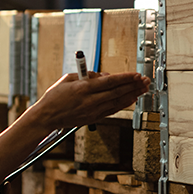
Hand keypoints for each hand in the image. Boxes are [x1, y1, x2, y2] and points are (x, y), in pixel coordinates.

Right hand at [29, 71, 148, 130]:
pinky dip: (123, 105)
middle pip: (117, 92)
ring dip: (132, 95)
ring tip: (143, 89)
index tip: (136, 74)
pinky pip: (112, 110)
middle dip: (133, 86)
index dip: (126, 78)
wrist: (47, 116)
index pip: (110, 82)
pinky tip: (131, 100)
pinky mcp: (93, 118)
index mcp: (83, 88)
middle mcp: (90, 100)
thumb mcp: (68, 78)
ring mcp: (93, 111)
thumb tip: (104, 76)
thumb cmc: (55, 96)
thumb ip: (87, 76)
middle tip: (145, 81)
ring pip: (117, 102)